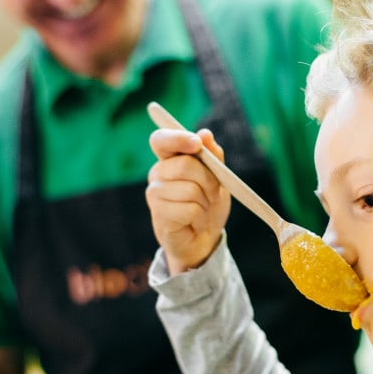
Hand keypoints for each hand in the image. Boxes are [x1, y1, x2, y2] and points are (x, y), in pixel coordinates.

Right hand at [146, 127, 230, 273]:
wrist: (203, 239)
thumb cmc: (208, 204)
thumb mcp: (217, 178)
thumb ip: (213, 156)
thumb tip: (205, 133)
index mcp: (169, 159)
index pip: (161, 139)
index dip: (177, 138)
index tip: (197, 144)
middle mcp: (157, 173)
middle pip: (185, 164)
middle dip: (209, 179)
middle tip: (214, 193)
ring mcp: (155, 193)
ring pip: (191, 189)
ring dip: (206, 202)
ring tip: (202, 210)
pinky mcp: (159, 214)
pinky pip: (190, 209)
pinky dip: (201, 218)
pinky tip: (196, 223)